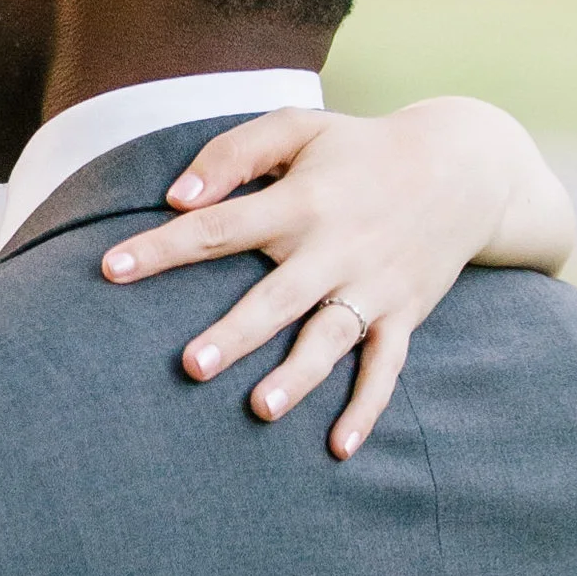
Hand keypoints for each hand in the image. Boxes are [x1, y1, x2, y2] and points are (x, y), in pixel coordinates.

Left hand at [98, 99, 568, 458]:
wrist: (465, 168)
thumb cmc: (359, 149)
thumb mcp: (299, 128)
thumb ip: (235, 153)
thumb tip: (178, 196)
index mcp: (301, 202)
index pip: (221, 226)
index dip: (164, 247)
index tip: (111, 269)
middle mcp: (336, 249)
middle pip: (276, 298)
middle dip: (235, 333)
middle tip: (189, 365)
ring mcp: (372, 287)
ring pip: (330, 340)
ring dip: (297, 377)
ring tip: (259, 408)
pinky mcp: (403, 314)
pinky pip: (386, 368)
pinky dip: (367, 407)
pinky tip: (340, 447)